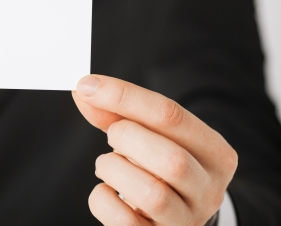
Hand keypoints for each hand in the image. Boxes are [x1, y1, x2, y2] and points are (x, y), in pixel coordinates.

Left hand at [72, 75, 237, 225]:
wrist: (174, 213)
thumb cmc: (158, 167)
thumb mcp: (150, 135)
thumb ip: (118, 112)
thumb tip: (84, 89)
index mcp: (215, 152)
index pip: (171, 116)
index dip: (124, 96)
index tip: (87, 86)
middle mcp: (209, 189)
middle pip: (170, 159)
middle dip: (126, 138)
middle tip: (112, 135)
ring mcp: (186, 220)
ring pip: (151, 195)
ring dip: (113, 169)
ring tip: (108, 165)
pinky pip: (124, 223)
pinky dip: (102, 200)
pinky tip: (106, 191)